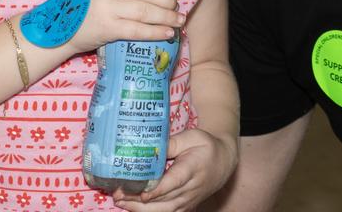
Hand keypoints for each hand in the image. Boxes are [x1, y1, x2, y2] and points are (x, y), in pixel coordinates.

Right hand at [72, 0, 183, 54]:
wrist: (58, 26)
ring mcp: (107, 7)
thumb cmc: (85, 2)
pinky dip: (156, 32)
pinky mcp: (108, 28)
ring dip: (168, 17)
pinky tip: (168, 33)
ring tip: (178, 20)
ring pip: (147, 11)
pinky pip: (139, 30)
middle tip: (175, 5)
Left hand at [113, 128, 237, 211]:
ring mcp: (187, 201)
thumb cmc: (205, 147)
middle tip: (118, 194)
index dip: (156, 190)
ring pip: (162, 210)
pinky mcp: (184, 207)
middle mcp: (189, 190)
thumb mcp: (192, 137)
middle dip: (138, 199)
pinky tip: (132, 207)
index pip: (173, 183)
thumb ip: (171, 143)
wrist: (223, 163)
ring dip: (140, 208)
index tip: (140, 191)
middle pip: (163, 199)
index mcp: (192, 169)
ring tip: (120, 201)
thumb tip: (150, 147)